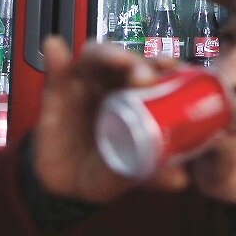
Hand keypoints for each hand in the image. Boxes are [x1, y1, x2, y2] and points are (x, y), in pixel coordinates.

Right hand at [33, 38, 189, 202]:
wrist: (66, 188)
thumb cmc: (106, 170)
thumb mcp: (130, 174)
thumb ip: (153, 174)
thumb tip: (180, 179)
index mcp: (136, 96)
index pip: (152, 71)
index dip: (162, 64)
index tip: (171, 67)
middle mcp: (112, 84)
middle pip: (125, 61)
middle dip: (137, 62)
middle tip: (145, 77)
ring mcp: (83, 84)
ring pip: (94, 57)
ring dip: (107, 54)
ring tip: (117, 59)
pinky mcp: (55, 92)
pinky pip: (55, 71)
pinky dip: (55, 58)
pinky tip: (55, 47)